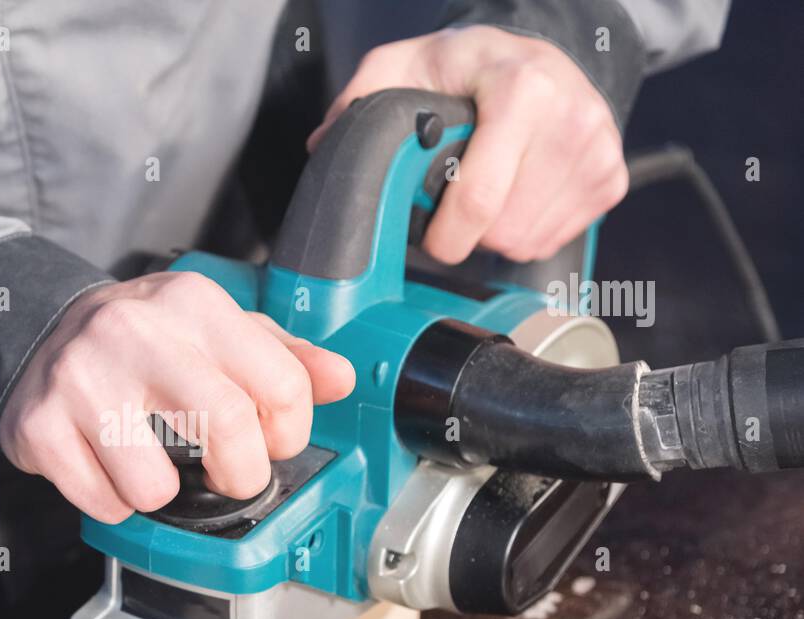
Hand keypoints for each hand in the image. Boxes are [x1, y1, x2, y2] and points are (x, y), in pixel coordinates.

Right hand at [0, 271, 355, 523]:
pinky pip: (102, 503)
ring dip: (160, 496)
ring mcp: (82, 379)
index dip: (287, 435)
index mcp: (194, 304)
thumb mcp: (216, 328)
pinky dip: (112, 502)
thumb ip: (283, 355)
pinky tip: (106, 465)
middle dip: (240, 476)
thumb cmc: (144, 340)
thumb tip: (340, 380)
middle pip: (228, 430)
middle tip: (224, 476)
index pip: (284, 386)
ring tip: (148, 463)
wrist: (41, 329)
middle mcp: (136, 333)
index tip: (267, 442)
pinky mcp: (40, 424)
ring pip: (154, 488)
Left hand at [309, 26, 628, 264]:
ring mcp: (598, 151)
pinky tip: (517, 194)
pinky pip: (554, 241)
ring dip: (496, 232)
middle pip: (503, 231)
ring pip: (528, 243)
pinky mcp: (610, 179)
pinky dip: (527, 230)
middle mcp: (572, 117)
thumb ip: (362, 97)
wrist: (539, 56)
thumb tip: (327, 143)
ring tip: (489, 189)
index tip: (429, 236)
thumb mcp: (408, 64)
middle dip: (469, 229)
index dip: (444, 235)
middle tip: (459, 196)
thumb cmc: (471, 67)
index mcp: (523, 88)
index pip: (480, 199)